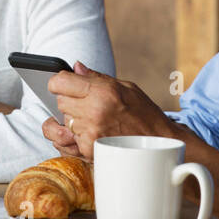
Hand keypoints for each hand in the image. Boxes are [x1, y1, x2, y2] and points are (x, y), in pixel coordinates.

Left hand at [44, 61, 175, 158]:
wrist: (160, 143)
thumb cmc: (145, 114)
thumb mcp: (125, 87)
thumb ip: (96, 77)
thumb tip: (76, 67)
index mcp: (102, 92)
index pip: (60, 82)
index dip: (59, 82)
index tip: (64, 84)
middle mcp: (93, 113)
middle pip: (60, 102)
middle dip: (69, 100)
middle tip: (85, 103)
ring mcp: (90, 134)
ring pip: (62, 121)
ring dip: (71, 120)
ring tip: (88, 119)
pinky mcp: (88, 151)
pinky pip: (66, 141)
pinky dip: (74, 137)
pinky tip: (88, 133)